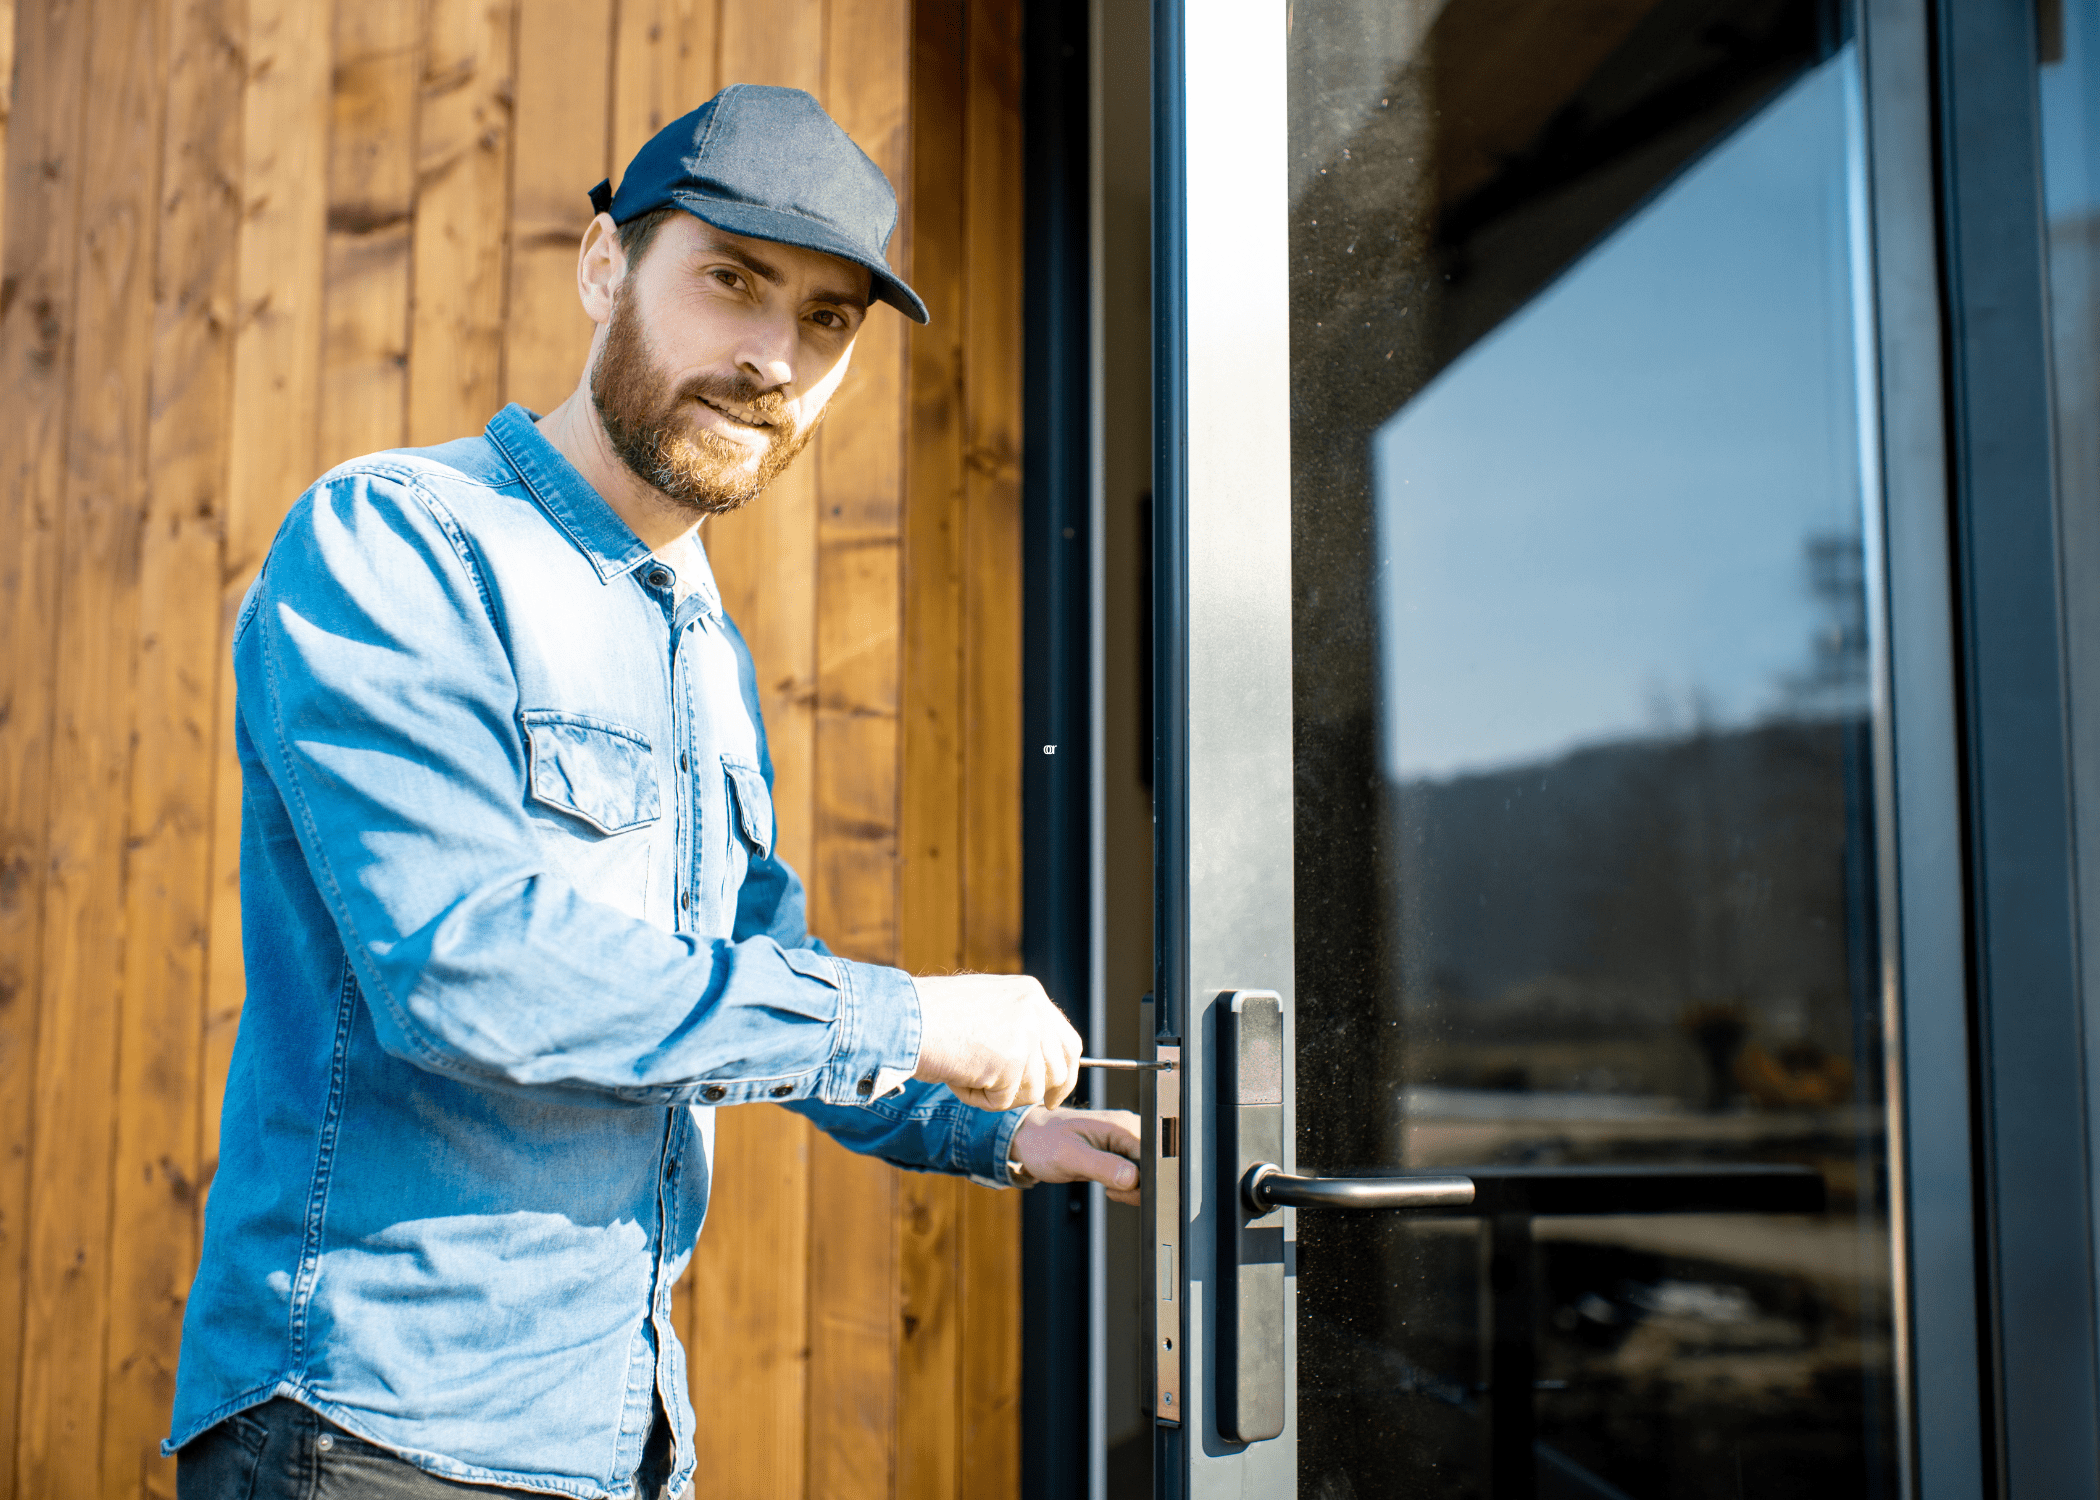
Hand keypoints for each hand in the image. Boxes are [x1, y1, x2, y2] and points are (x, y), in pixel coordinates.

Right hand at [912, 973, 1082, 1111]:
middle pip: (1059, 1069)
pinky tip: (957, 1077)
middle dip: (1039, 1092)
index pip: (1068, 1041)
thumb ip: (1014, 1026)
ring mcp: (1026, 1034)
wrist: (901, 1017)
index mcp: (1030, 993)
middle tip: (1012, 1099)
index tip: (1052, 1094)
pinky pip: (1004, 1101)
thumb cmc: (929, 1015)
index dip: (1063, 1073)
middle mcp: (1035, 1009)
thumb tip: (1038, 1063)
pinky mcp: (1012, 1061)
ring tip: (965, 1073)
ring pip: (1031, 1090)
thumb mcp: (984, 1008)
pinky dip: (979, 1099)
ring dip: (998, 1093)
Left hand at [1011, 1108, 1142, 1204]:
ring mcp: (1125, 1143)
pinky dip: (1124, 1187)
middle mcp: (1128, 1131)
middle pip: (1154, 1167)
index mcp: (1122, 1126)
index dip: (1144, 1180)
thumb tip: (1132, 1178)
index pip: (1154, 1158)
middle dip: (1136, 1186)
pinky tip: (1108, 1184)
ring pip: (1145, 1175)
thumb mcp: (1070, 1156)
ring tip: (1105, 1184)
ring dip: (1129, 1188)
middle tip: (1109, 1188)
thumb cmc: (1044, 1141)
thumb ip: (1102, 1166)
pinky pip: (1134, 1176)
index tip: (1120, 1188)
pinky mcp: (1119, 1154)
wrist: (1029, 1139)